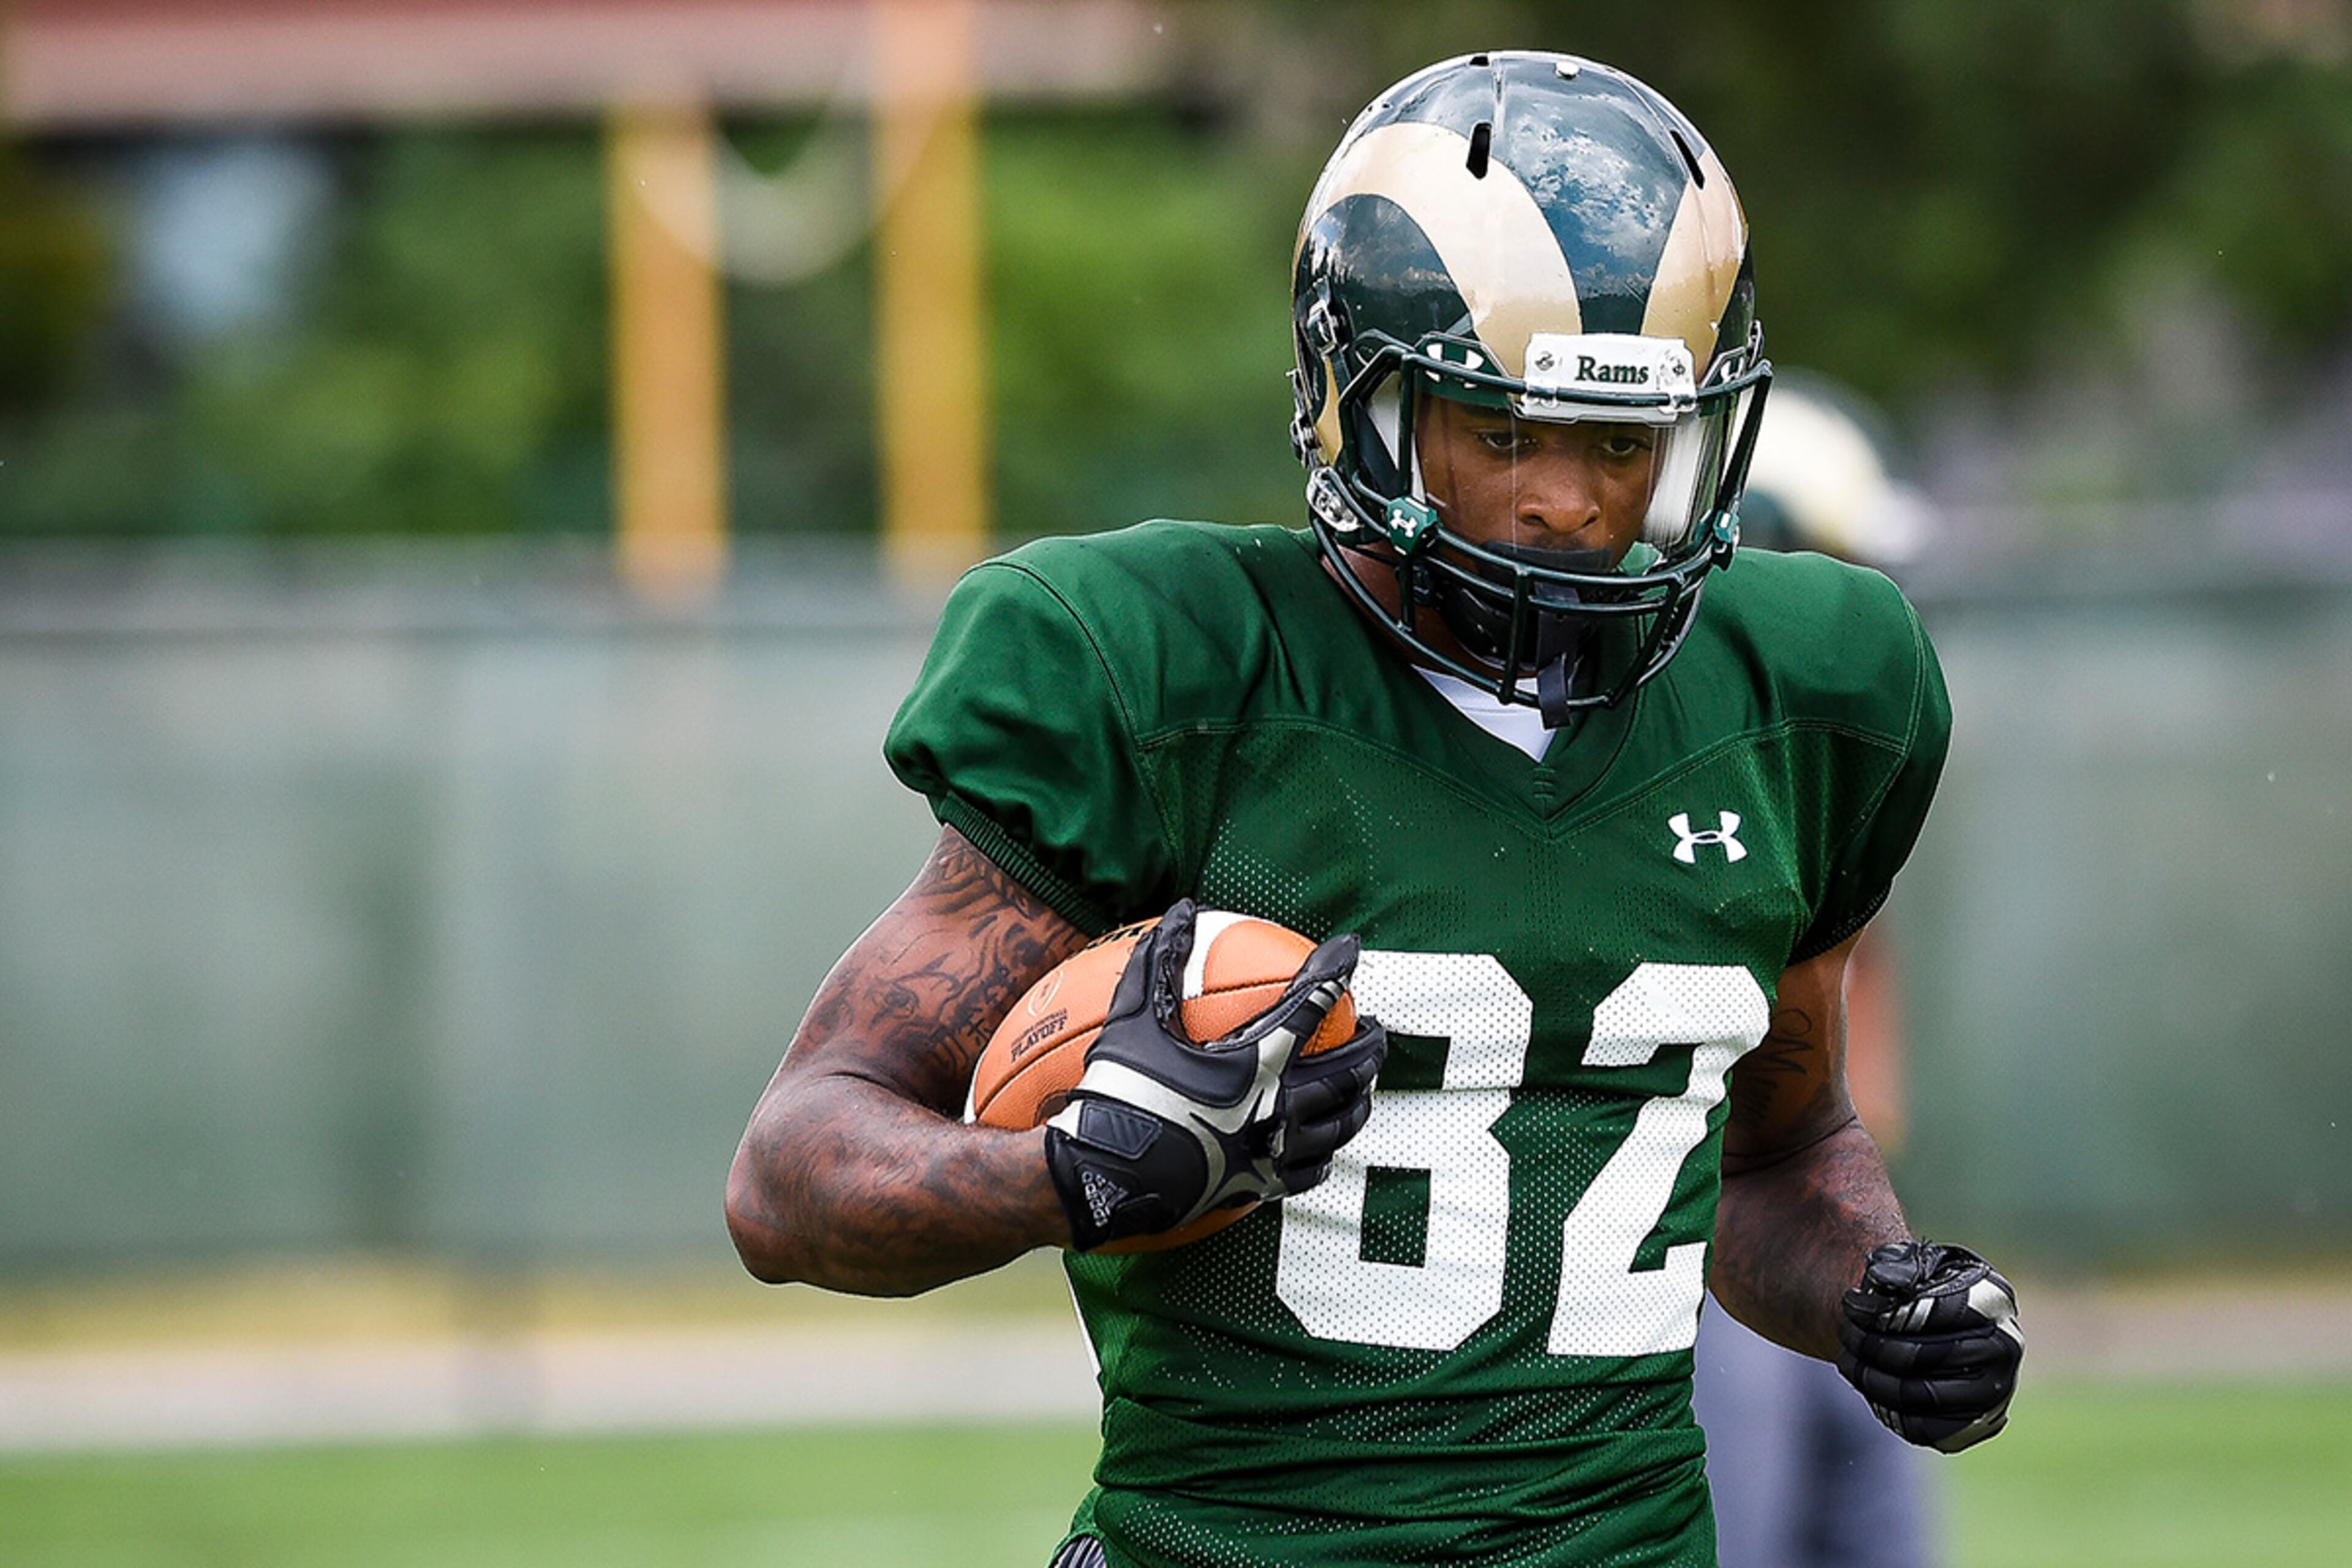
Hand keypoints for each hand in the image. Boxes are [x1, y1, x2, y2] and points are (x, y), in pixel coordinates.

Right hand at [1042, 899, 1386, 1250]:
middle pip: (1346, 1072)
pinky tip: (1325, 1144)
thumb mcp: (1134, 1021)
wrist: (1103, 1178)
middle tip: (1374, 1030)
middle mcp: (1278, 1108)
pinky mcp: (1262, 1188)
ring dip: (1359, 1098)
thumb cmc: (1118, 1095)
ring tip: (1364, 1084)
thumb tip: (1182, 911)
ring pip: (1341, 1123)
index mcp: (1256, 1062)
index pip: (1311, 1004)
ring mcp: (1275, 1152)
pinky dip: (1327, 1151)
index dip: (1334, 970)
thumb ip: (1160, 963)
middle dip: (1368, 1046)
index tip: (1351, 949)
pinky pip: (1314, 1171)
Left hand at [1836, 1239, 2023, 1452]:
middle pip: (1918, 1357)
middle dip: (1869, 1345)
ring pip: (1917, 1395)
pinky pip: (1921, 1427)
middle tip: (1843, 1332)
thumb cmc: (1926, 1287)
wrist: (1948, 1322)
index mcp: (1993, 1299)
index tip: (1849, 1306)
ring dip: (1870, 1378)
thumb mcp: (1915, 1265)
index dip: (1882, 1313)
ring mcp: (1996, 1391)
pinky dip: (1886, 1407)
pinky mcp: (1977, 1425)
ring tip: (1848, 1358)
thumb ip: (1899, 1267)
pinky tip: (1870, 1383)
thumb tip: (1882, 1280)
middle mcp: (2005, 1348)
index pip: (1930, 1312)